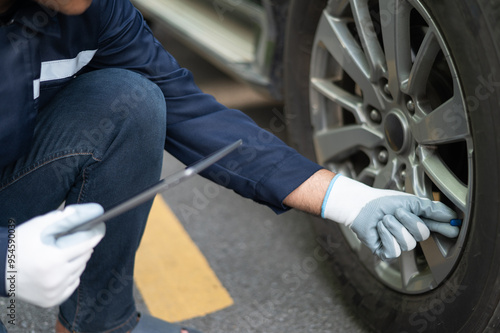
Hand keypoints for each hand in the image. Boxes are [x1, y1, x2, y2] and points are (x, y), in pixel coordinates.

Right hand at [10, 203, 104, 307]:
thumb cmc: (18, 245)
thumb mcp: (39, 226)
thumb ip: (65, 218)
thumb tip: (89, 212)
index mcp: (53, 258)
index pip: (87, 243)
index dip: (95, 232)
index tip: (99, 226)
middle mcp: (56, 277)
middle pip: (85, 256)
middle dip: (82, 245)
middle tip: (71, 240)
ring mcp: (54, 291)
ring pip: (80, 269)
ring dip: (77, 259)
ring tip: (61, 254)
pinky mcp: (52, 300)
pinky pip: (73, 283)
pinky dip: (70, 275)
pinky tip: (58, 268)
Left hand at [321, 175, 457, 259]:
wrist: (360, 206)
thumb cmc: (381, 202)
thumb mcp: (409, 202)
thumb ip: (430, 208)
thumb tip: (449, 213)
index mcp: (416, 220)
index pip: (435, 226)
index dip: (445, 228)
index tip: (455, 229)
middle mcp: (409, 233)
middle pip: (422, 234)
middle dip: (409, 220)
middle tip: (397, 212)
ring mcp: (398, 244)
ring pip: (408, 243)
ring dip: (394, 227)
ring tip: (384, 219)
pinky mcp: (386, 252)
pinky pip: (394, 250)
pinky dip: (385, 235)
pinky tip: (379, 229)